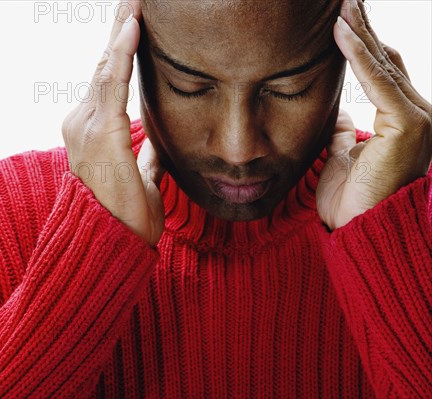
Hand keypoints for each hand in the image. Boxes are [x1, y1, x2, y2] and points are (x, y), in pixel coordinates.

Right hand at [61, 0, 164, 245]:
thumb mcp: (140, 177)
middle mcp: (82, 122)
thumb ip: (144, 156)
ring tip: (135, 1)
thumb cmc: (126, 215)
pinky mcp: (100, 133)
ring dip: (122, 29)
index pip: (108, 79)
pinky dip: (122, 52)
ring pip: (106, 66)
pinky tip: (133, 26)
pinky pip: (112, 83)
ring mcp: (86, 126)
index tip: (135, 20)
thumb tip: (155, 145)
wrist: (113, 244)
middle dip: (120, 28)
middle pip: (104, 64)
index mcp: (92, 130)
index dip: (121, 48)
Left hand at [317, 0, 430, 229]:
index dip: (361, 44)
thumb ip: (346, 133)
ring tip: (341, 3)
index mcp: (400, 118)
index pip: (381, 71)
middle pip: (385, 59)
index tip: (341, 19)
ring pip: (383, 64)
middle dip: (363, 28)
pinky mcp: (408, 124)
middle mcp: (415, 111)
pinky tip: (341, 31)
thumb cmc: (352, 199)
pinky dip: (359, 55)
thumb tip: (340, 116)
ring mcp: (416, 116)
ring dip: (360, 31)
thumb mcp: (345, 156)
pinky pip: (379, 82)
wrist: (360, 231)